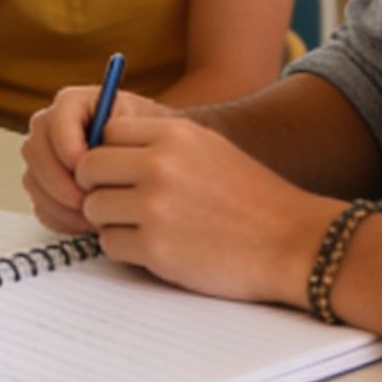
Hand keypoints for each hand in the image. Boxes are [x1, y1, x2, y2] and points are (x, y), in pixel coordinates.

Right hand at [20, 87, 170, 234]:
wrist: (149, 162)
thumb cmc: (149, 140)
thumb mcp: (144, 127)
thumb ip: (120, 133)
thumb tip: (99, 153)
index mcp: (72, 104)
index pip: (55, 120)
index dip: (65, 144)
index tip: (82, 165)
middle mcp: (50, 128)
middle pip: (35, 152)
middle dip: (59, 181)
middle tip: (87, 199)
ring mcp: (44, 159)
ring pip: (34, 182)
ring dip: (61, 204)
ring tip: (94, 213)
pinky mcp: (44, 188)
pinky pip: (41, 206)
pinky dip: (62, 218)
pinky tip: (88, 222)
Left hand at [74, 111, 332, 304]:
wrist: (292, 241)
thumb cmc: (251, 198)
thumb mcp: (208, 149)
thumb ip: (158, 145)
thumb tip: (100, 150)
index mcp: (174, 134)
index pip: (105, 132)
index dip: (108, 155)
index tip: (121, 173)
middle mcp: (160, 165)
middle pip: (89, 169)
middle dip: (99, 188)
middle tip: (123, 204)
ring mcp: (155, 207)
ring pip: (94, 209)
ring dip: (112, 221)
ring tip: (146, 227)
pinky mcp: (156, 249)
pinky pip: (110, 244)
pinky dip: (127, 249)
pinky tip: (159, 248)